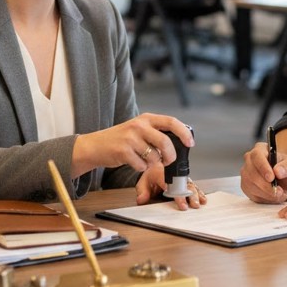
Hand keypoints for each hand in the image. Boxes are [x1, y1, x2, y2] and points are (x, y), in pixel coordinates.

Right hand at [71, 113, 194, 177]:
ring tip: (145, 159)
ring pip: (154, 156)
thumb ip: (156, 133)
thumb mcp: (139, 129)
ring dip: (153, 163)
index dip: (184, 133)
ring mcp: (130, 138)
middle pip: (165, 141)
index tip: (190, 143)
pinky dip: (141, 167)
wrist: (96, 145)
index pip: (171, 122)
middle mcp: (139, 125)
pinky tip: (134, 162)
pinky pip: (142, 165)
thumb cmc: (121, 139)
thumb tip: (179, 143)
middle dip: (171, 155)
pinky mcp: (123, 151)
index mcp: (146, 118)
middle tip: (168, 160)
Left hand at [134, 162, 207, 210]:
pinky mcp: (186, 180)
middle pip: (184, 184)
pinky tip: (203, 199)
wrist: (155, 165)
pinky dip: (199, 192)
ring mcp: (182, 177)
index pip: (171, 184)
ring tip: (199, 203)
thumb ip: (142, 191)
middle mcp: (175, 174)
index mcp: (163, 173)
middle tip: (192, 204)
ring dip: (196, 194)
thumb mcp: (143, 182)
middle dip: (189, 195)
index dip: (177, 194)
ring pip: (191, 185)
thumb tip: (142, 199)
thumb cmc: (150, 174)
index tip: (181, 203)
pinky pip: (194, 186)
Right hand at [240, 141, 286, 203]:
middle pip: (251, 173)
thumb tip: (278, 171)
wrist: (285, 177)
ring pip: (250, 186)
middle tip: (280, 192)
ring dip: (266, 194)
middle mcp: (249, 160)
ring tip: (280, 195)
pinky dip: (265, 199)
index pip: (257, 156)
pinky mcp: (246, 187)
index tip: (271, 178)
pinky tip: (274, 197)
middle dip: (266, 186)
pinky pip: (252, 195)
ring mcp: (246, 174)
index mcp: (260, 149)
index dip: (263, 168)